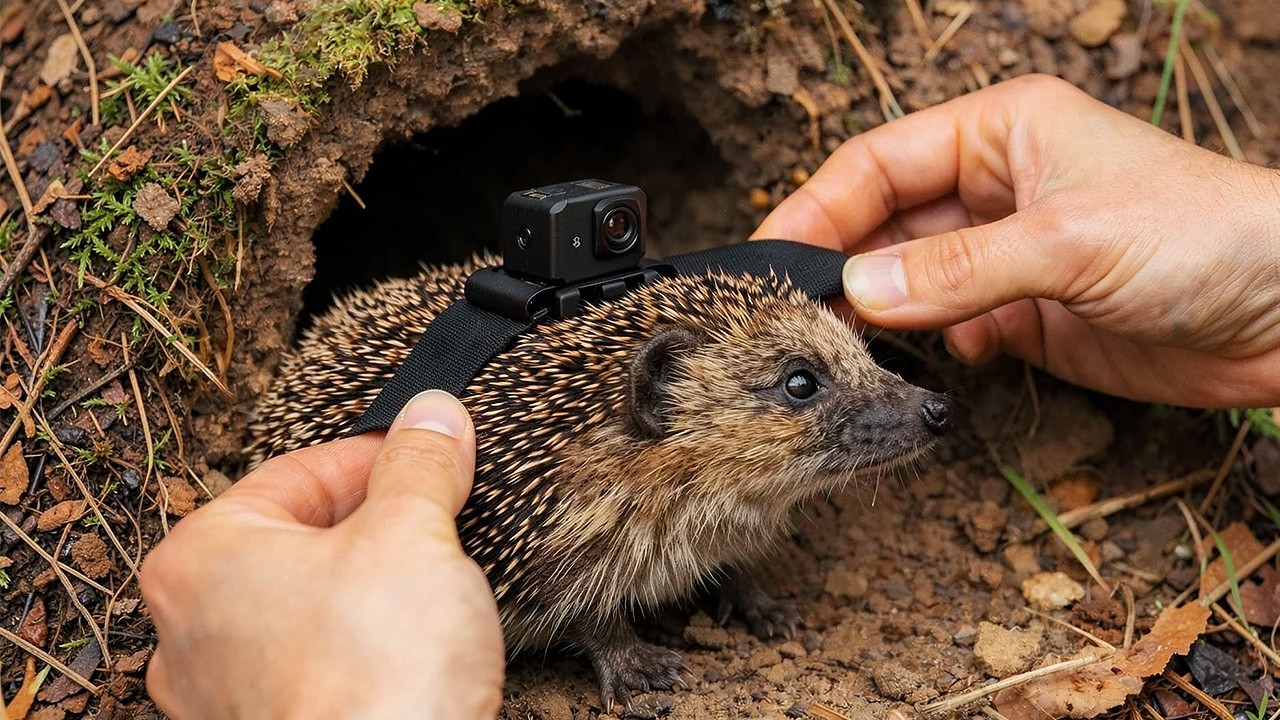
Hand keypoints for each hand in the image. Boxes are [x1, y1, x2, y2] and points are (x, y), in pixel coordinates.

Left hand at [140, 390, 503, 718]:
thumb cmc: (374, 673)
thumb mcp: (412, 535)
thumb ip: (419, 466)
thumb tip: (432, 417)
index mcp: (203, 559)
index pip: (296, 473)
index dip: (376, 455)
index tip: (427, 451)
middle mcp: (192, 628)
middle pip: (300, 538)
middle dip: (375, 521)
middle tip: (439, 511)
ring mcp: (224, 694)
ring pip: (309, 604)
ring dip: (372, 583)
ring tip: (433, 580)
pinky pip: (317, 663)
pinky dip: (363, 643)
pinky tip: (412, 644)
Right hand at [755, 74, 1279, 407]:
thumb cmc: (1205, 236)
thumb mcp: (1071, 240)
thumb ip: (960, 269)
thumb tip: (862, 290)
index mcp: (999, 132)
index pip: (878, 163)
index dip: (818, 209)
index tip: (772, 261)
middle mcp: (994, 188)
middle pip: (883, 223)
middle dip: (841, 267)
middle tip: (792, 318)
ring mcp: (1006, 254)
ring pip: (909, 280)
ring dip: (879, 314)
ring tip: (844, 347)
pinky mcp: (1024, 315)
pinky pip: (947, 327)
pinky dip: (930, 347)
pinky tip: (943, 361)